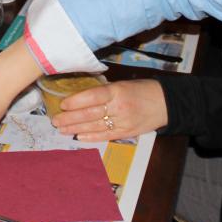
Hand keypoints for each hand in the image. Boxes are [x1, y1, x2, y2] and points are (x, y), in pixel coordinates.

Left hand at [50, 79, 167, 141]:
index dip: (76, 101)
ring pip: (95, 126)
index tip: (62, 104)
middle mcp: (119, 107)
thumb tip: (81, 97)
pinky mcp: (127, 133)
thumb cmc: (142, 90)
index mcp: (117, 91)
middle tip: (55, 120)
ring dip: (76, 129)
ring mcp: (123, 122)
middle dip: (71, 118)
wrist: (166, 103)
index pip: (93, 96)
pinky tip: (78, 137)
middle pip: (90, 114)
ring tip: (62, 129)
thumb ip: (104, 92)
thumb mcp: (123, 84)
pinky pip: (106, 136)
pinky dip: (91, 137)